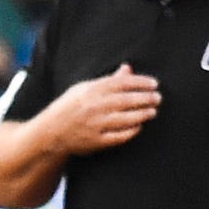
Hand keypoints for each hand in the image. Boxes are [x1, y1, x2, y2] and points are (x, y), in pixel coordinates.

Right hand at [36, 65, 158, 152]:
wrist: (50, 132)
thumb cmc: (69, 107)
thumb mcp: (84, 88)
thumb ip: (108, 80)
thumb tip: (128, 68)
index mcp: (91, 90)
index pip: (122, 83)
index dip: (141, 82)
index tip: (154, 83)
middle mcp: (94, 106)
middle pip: (127, 100)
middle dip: (146, 98)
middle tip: (158, 97)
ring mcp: (95, 125)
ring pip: (126, 118)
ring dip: (143, 114)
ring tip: (153, 111)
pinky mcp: (96, 141)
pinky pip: (119, 136)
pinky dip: (131, 131)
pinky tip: (140, 126)